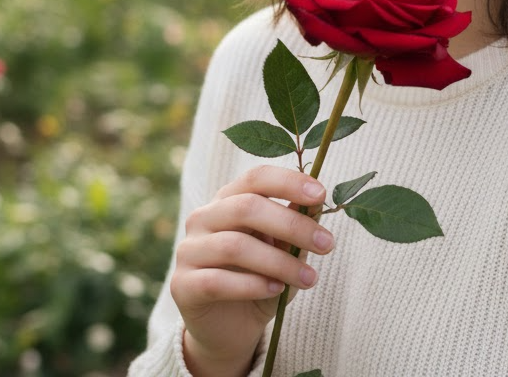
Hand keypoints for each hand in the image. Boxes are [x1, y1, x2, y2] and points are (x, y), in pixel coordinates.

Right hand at [170, 164, 334, 376]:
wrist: (231, 329)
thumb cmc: (262, 279)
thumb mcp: (284, 249)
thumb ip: (295, 223)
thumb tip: (317, 201)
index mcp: (229, 199)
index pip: (256, 178)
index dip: (289, 182)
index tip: (322, 195)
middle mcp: (203, 217)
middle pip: (246, 207)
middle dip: (291, 225)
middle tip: (326, 244)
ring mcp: (188, 250)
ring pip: (235, 246)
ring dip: (279, 261)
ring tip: (309, 277)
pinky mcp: (181, 285)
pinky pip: (217, 281)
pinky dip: (252, 285)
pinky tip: (276, 290)